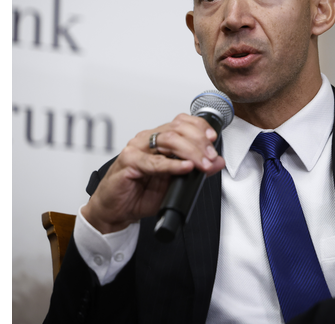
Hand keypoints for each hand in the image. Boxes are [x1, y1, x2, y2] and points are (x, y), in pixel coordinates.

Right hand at [82, 114, 224, 233]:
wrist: (116, 210)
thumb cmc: (140, 194)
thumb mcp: (175, 182)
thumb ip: (196, 170)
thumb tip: (218, 162)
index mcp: (158, 139)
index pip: (182, 122)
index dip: (200, 128)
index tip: (213, 140)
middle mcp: (147, 140)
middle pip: (178, 129)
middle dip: (199, 142)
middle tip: (211, 157)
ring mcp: (137, 149)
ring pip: (168, 140)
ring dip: (191, 152)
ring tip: (203, 164)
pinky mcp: (128, 162)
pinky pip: (154, 161)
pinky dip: (172, 164)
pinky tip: (185, 167)